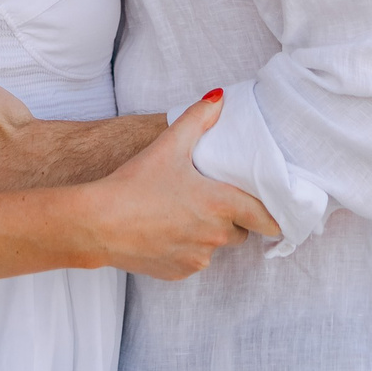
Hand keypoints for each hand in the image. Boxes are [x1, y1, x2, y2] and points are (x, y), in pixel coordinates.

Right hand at [84, 90, 279, 280]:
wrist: (97, 224)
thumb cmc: (134, 183)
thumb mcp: (168, 145)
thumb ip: (198, 118)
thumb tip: (219, 97)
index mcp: (220, 206)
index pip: (265, 217)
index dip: (271, 214)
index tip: (274, 212)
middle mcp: (214, 237)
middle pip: (240, 231)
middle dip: (231, 219)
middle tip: (209, 201)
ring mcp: (196, 259)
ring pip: (214, 247)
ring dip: (206, 235)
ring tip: (180, 215)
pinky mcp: (178, 273)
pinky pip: (192, 261)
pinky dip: (185, 249)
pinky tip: (164, 233)